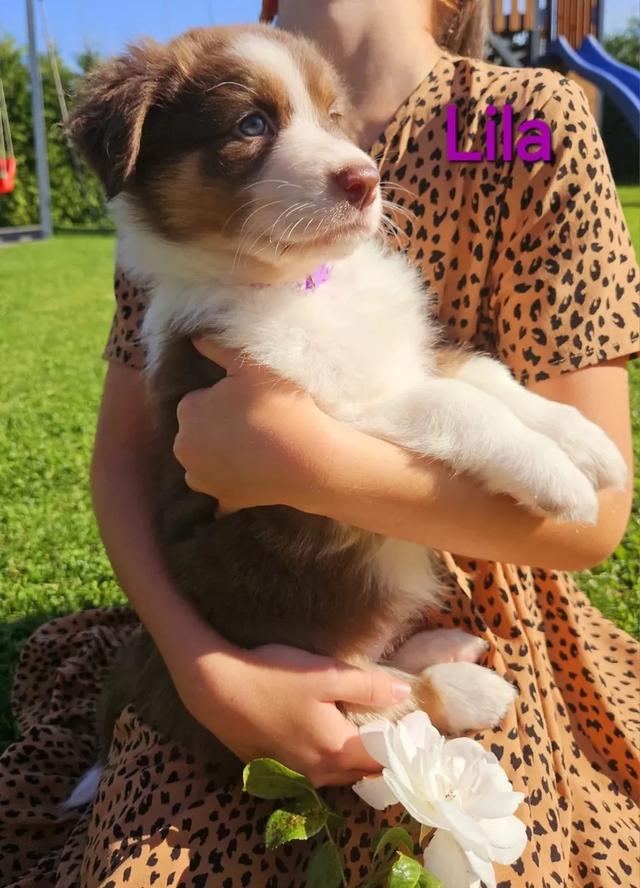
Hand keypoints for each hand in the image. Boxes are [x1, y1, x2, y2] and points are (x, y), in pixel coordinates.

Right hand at [171, 638, 411, 786]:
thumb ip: (369, 687)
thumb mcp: (326, 674)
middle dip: (379, 754)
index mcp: (338, 752)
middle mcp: (319, 774)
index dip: (402, 747)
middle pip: (360, 770)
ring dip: (351, 756)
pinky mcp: (274, 768)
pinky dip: (326, 756)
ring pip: (336, 771)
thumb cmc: (274, 678)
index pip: (383, 761)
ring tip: (362, 731)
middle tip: (392, 729)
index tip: (415, 731)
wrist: (215, 689)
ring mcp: (294, 774)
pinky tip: (322, 732)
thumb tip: (404, 696)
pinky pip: (313, 768)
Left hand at [174, 339, 337, 513]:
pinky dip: (230, 484)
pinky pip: (220, 492)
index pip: (197, 399)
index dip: (223, 398)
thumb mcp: (251, 364)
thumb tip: (194, 337)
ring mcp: (202, 479)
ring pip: (205, 459)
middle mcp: (184, 448)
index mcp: (188, 411)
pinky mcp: (223, 500)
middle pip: (198, 431)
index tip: (248, 400)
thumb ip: (217, 346)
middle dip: (217, 425)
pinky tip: (248, 478)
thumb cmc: (280, 406)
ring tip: (256, 446)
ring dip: (220, 454)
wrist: (309, 459)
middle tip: (255, 421)